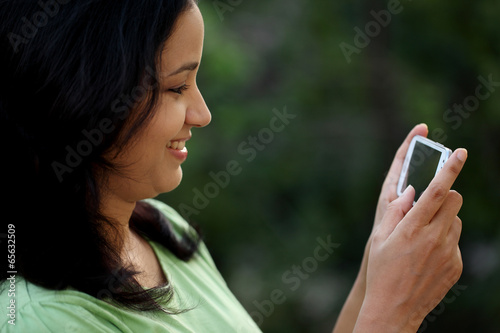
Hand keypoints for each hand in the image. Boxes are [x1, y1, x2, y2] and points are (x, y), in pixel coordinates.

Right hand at [357, 146, 466, 331]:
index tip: (460, 152)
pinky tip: (427, 255)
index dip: (450, 169)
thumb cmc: (382, 270)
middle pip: (454, 201)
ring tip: (423, 235)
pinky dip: (445, 239)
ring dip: (444, 219)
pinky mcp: (456, 265)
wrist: (394, 309)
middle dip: (445, 195)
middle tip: (429, 204)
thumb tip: (412, 191)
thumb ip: (396, 210)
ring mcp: (449, 253)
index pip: (437, 191)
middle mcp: (435, 238)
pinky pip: (456, 241)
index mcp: (413, 228)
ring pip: (456, 220)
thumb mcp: (380, 238)